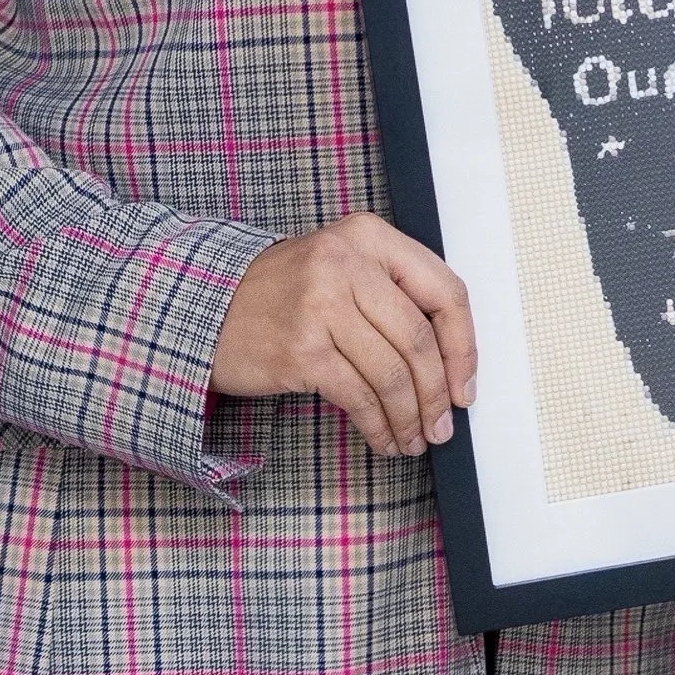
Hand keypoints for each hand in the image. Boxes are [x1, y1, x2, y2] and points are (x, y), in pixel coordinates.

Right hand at [211, 212, 475, 458]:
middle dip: (437, 393)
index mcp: (370, 236)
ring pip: (392, 372)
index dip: (463, 345)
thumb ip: (393, 293)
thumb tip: (449, 360)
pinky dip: (378, 424)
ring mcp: (322, 304)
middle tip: (443, 426)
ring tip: (413, 439)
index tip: (465, 384)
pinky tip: (383, 438)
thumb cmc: (286, 291)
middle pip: (419, 339)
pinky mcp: (301, 349)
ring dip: (409, 416)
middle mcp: (349, 262)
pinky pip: (358, 396)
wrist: (209, 306)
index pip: (444, 290)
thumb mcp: (343, 265)